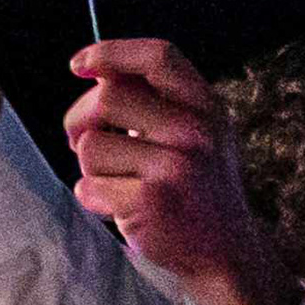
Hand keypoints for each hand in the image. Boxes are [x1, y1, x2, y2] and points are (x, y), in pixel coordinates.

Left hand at [63, 39, 301, 304]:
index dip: (112, 52)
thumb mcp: (195, 136)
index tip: (79, 63)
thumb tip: (96, 72)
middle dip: (80, 119)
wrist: (224, 252)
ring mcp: (175, 164)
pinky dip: (93, 199)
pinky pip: (88, 184)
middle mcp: (196, 130)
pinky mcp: (149, 197)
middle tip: (80, 140)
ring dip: (90, 167)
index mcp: (206, 107)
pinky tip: (122, 208)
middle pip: (108, 97)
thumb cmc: (194, 188)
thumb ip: (155, 104)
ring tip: (120, 183)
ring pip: (90, 145)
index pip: (159, 58)